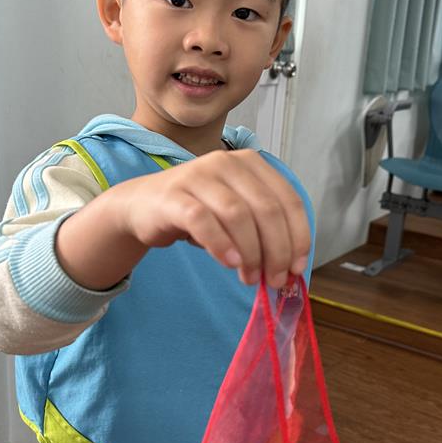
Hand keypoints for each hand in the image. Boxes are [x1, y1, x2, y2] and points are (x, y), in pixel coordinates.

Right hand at [116, 149, 309, 288]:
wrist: (143, 206)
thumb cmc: (197, 212)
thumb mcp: (237, 216)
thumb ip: (263, 232)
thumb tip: (289, 268)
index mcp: (251, 164)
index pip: (288, 200)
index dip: (298, 237)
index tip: (297, 269)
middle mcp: (227, 162)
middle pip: (267, 209)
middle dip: (277, 250)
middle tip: (274, 280)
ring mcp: (199, 175)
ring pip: (238, 215)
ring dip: (251, 252)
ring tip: (250, 277)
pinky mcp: (174, 195)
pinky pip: (203, 221)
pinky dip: (221, 245)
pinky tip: (230, 263)